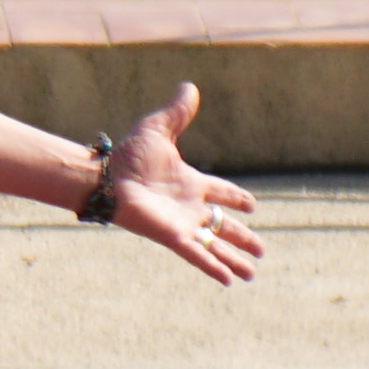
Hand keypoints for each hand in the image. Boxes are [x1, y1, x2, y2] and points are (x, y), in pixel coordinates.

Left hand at [97, 82, 260, 288]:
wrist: (107, 179)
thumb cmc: (128, 156)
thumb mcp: (159, 129)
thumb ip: (178, 113)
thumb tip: (189, 86)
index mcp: (191, 183)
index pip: (221, 192)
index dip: (237, 199)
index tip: (252, 206)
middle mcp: (190, 207)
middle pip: (224, 225)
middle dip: (243, 238)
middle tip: (261, 249)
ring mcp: (183, 224)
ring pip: (216, 245)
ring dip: (235, 259)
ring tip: (252, 274)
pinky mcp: (174, 237)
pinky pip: (199, 255)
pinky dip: (214, 267)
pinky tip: (229, 281)